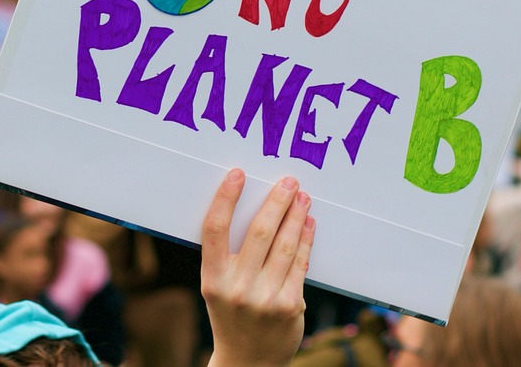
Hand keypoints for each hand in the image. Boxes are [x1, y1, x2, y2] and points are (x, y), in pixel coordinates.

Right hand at [202, 169, 314, 366]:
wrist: (247, 361)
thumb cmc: (231, 314)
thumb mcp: (217, 286)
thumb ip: (228, 255)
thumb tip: (254, 207)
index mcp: (212, 279)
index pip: (214, 230)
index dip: (225, 198)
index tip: (238, 173)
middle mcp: (236, 288)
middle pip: (258, 232)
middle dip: (276, 202)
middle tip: (288, 182)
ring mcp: (265, 298)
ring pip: (284, 245)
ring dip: (296, 216)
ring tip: (302, 197)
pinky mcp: (290, 306)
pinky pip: (300, 264)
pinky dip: (305, 239)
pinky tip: (308, 224)